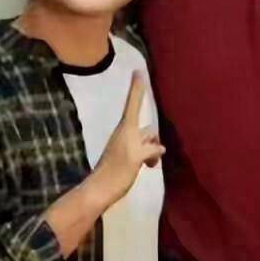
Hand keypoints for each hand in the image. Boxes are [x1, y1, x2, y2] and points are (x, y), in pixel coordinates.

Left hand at [93, 72, 163, 202]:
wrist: (100, 190)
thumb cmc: (117, 172)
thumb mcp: (137, 158)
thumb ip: (150, 149)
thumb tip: (159, 148)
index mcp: (126, 128)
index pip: (133, 103)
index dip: (137, 87)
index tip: (138, 70)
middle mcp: (126, 132)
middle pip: (146, 128)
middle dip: (153, 138)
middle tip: (151, 157)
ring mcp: (126, 144)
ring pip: (147, 140)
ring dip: (153, 150)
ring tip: (152, 164)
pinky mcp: (127, 155)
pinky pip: (145, 150)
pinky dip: (150, 156)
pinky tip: (150, 166)